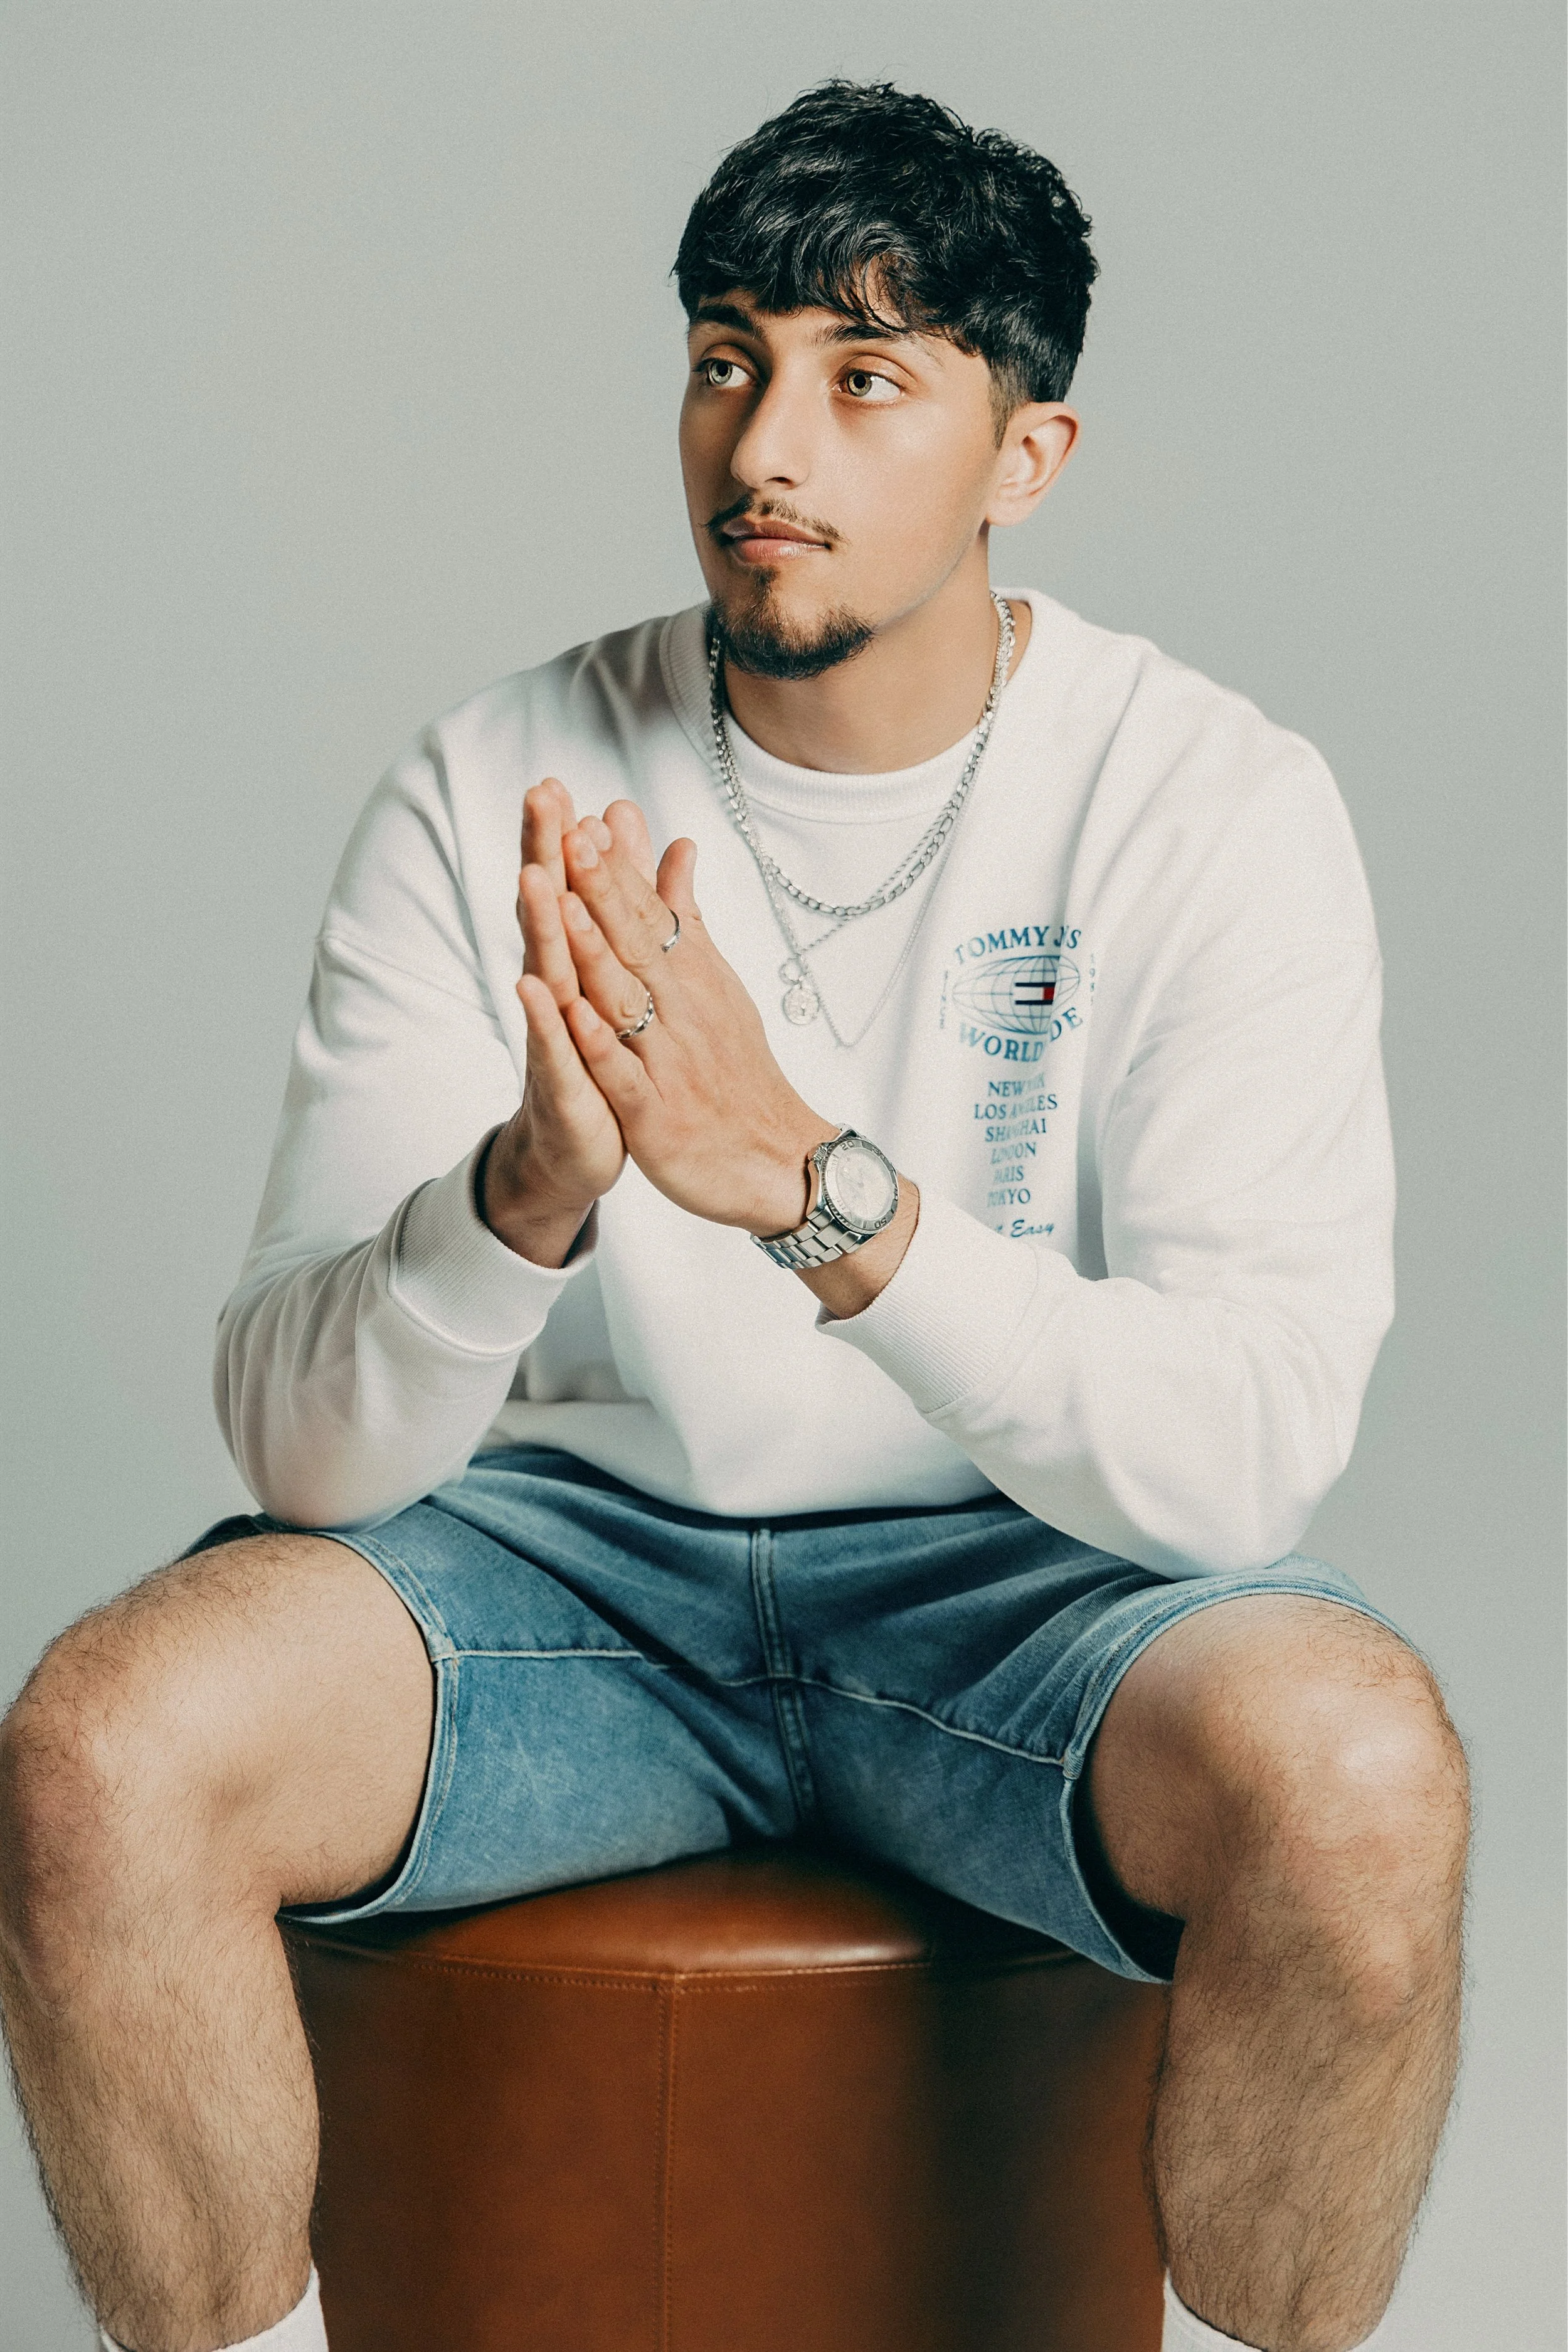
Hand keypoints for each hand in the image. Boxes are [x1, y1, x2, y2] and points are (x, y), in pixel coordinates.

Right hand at [481, 779, 627, 1265]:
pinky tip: (533, 984)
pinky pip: (553, 1047)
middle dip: (542, 855)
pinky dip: (543, 1017)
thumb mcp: (618, 984)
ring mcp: (555, 1036)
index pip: (569, 892)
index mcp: (578, 967)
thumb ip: (625, 914)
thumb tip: (626, 856)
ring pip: (547, 972)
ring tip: (532, 877)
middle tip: (536, 797)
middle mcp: (558, 993)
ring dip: (538, 925)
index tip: (555, 781)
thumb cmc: (602, 1059)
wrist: (579, 1148)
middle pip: (549, 915)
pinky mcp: (564, 1085)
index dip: (562, 839)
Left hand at [551, 802, 834, 1234]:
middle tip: (573, 834)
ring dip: (595, 952)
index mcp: (693, 979)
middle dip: (603, 889)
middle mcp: (682, 1011)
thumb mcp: (717, 985)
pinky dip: (599, 1044)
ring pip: (627, 1000)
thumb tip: (677, 844)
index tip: (588, 815)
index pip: (652, 913)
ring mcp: (669, 1062)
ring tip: (563, 907)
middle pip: (637, 943)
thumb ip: (688, 916)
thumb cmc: (737, 1072)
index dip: (618, 868)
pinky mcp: (657, 1115)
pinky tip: (572, 1013)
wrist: (780, 1163)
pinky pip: (624, 1075)